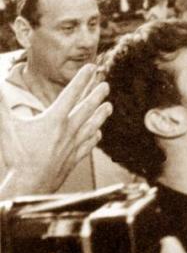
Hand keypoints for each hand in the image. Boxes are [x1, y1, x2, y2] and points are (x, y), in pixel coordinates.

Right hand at [0, 63, 111, 197]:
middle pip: (86, 108)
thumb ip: (1, 106)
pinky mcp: (74, 159)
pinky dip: (94, 137)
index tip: (91, 68)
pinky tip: (98, 134)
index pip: (71, 93)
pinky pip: (88, 145)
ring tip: (109, 106)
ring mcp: (73, 145)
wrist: (29, 185)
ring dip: (101, 115)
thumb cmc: (17, 156)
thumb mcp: (7, 127)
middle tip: (105, 84)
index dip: (82, 79)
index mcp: (54, 119)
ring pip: (91, 126)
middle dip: (96, 94)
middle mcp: (68, 131)